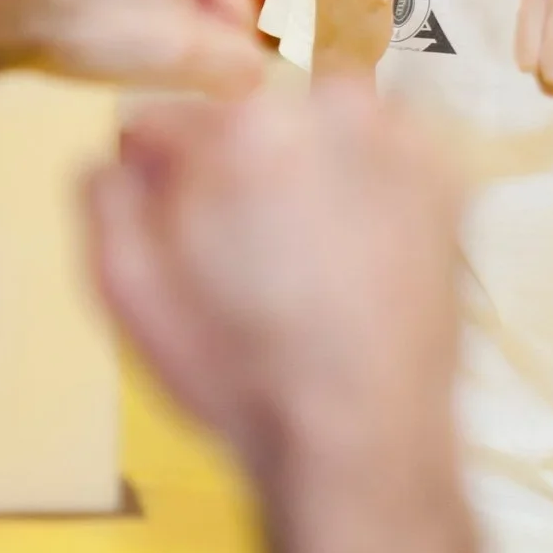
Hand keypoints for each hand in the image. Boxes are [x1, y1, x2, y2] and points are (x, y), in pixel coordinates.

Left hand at [15, 0, 264, 98]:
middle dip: (183, 44)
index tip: (175, 72)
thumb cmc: (91, 20)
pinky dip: (124, 27)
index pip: (241, 12)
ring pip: (171, 8)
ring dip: (153, 40)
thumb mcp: (181, 51)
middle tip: (141, 62)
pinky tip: (97, 40)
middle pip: (207, 7)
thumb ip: (238, 65)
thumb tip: (255, 77)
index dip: (216, 56)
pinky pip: (138, 1)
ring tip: (116, 51)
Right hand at [85, 82, 460, 481]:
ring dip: (298, 165)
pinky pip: (379, 149)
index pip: (169, 115)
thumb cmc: (240, 374)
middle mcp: (331, 108)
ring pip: (314, 124)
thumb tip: (122, 147)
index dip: (156, 171)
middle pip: (244, 115)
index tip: (170, 215)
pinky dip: (360, 182)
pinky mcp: (447, 173)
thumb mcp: (124, 287)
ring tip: (300, 254)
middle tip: (238, 249)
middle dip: (229, 166)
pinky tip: (349, 248)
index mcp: (245, 125)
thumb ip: (105, 190)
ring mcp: (400, 138)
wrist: (363, 444)